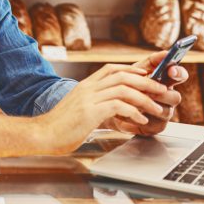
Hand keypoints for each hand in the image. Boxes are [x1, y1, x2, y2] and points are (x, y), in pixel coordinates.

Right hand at [37, 63, 170, 153]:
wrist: (42, 135)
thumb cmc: (60, 127)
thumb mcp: (78, 110)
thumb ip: (93, 104)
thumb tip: (111, 108)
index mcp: (85, 86)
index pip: (111, 68)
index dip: (132, 70)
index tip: (146, 75)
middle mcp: (88, 88)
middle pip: (122, 76)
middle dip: (146, 82)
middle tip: (161, 90)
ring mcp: (88, 99)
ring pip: (123, 89)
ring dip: (144, 98)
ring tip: (156, 107)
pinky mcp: (89, 112)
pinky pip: (118, 106)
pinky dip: (133, 111)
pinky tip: (140, 120)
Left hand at [103, 51, 188, 135]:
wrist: (113, 104)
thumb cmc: (128, 85)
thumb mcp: (138, 71)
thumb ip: (152, 61)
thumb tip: (165, 52)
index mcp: (166, 82)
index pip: (180, 76)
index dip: (178, 73)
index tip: (171, 70)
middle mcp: (169, 98)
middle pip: (176, 97)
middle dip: (161, 94)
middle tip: (148, 90)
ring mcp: (164, 113)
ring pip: (164, 111)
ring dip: (149, 106)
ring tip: (135, 102)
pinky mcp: (155, 127)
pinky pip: (152, 124)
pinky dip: (137, 117)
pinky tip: (127, 113)